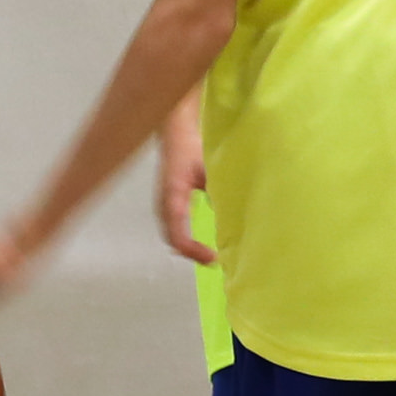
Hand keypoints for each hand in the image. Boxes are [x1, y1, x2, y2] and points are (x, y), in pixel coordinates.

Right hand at [152, 126, 211, 262]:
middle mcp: (164, 204)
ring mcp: (163, 204)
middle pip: (173, 239)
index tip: (212, 257)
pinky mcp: (167, 202)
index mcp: (173, 198)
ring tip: (207, 257)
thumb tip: (232, 215)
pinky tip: (198, 245)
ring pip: (171, 235)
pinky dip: (184, 240)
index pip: (178, 235)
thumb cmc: (192, 150)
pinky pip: (172, 227)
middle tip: (213, 261)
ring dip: (187, 248)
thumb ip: (217, 192)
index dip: (194, 251)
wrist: (176, 134)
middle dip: (191, 254)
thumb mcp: (209, 171)